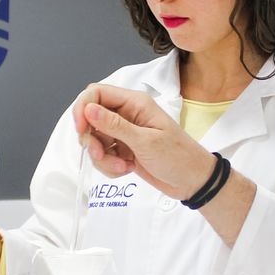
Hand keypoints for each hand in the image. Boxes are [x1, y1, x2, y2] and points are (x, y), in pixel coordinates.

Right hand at [71, 84, 213, 199]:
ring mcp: (124, 133)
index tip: (82, 130)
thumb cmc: (177, 157)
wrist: (192, 181)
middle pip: (91, 119)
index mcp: (134, 103)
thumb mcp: (145, 141)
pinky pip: (103, 156)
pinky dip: (109, 166)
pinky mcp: (123, 150)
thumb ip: (115, 125)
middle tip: (102, 155)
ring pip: (95, 140)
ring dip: (103, 158)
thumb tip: (88, 109)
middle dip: (92, 140)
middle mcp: (127, 114)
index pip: (96, 93)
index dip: (83, 108)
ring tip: (123, 167)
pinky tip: (126, 170)